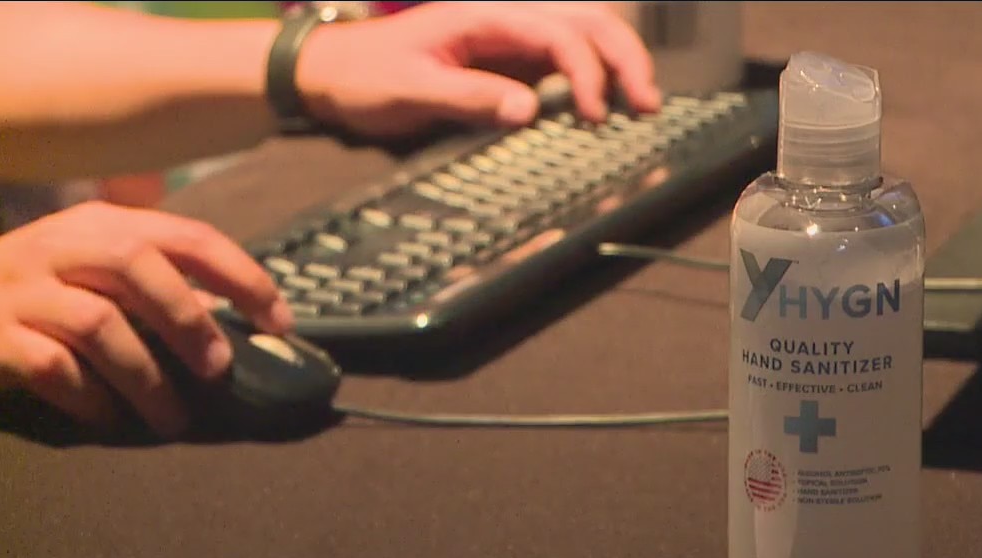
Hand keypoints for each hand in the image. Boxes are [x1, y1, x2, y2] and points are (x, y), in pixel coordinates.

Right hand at [0, 202, 293, 436]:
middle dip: (188, 320)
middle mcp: (60, 246)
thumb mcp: (93, 260)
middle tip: (220, 370)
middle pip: (137, 265)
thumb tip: (239, 306)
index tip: (279, 322)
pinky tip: (111, 419)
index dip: (242, 277)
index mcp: (101, 223)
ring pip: (98, 324)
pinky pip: (51, 366)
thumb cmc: (37, 289)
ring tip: (174, 417)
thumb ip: (156, 268)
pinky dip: (90, 397)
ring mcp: (21, 289)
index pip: (187, 236)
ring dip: (147, 376)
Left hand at [295, 1, 661, 136]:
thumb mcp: (410, 89)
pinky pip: (565, 61)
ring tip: (642, 104)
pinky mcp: (510, 64)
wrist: (334, 73)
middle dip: (625, 58)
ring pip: (584, 35)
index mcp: (485, 18)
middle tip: (647, 103)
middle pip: (587, 22)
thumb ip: (470, 98)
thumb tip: (529, 110)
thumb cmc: (366, 76)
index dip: (587, 72)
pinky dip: (596, 78)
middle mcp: (505, 21)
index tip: (594, 116)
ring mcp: (511, 41)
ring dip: (618, 64)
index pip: (558, 34)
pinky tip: (609, 104)